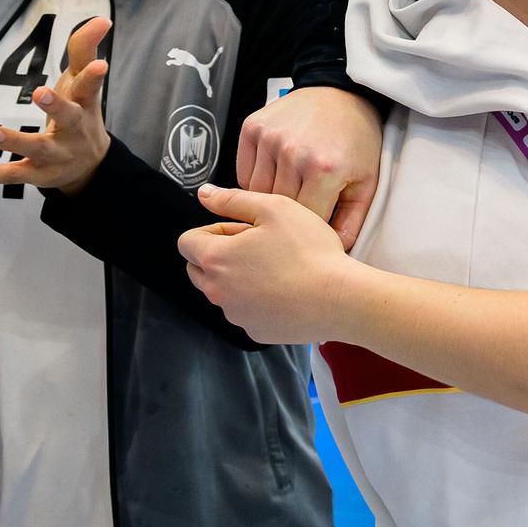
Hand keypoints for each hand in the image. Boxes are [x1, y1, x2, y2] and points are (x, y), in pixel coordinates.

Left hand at [0, 19, 111, 194]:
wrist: (91, 165)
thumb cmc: (80, 112)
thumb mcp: (82, 82)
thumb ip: (84, 49)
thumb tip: (102, 18)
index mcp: (85, 104)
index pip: (91, 87)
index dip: (94, 75)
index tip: (101, 64)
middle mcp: (74, 130)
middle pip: (68, 117)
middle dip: (55, 106)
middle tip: (40, 92)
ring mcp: (56, 154)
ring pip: (37, 148)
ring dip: (14, 141)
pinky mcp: (38, 173)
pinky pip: (13, 174)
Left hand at [179, 182, 360, 343]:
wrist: (340, 298)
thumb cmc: (311, 252)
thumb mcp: (275, 208)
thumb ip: (232, 199)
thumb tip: (205, 194)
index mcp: (216, 258)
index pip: (187, 242)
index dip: (213, 230)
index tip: (240, 230)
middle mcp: (218, 291)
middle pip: (200, 269)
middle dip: (221, 255)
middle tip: (258, 247)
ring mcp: (236, 315)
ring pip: (224, 291)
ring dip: (240, 278)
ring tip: (278, 268)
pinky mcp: (256, 332)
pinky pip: (247, 312)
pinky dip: (259, 301)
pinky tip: (286, 289)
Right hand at [238, 86, 381, 249]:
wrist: (339, 94)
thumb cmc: (355, 140)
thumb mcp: (366, 182)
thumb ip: (351, 222)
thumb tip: (335, 254)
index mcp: (324, 169)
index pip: (305, 221)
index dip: (310, 230)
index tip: (314, 231)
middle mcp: (293, 152)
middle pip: (277, 208)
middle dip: (288, 217)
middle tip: (295, 218)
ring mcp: (269, 138)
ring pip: (255, 193)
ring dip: (268, 201)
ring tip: (286, 197)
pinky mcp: (252, 128)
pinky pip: (243, 172)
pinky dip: (254, 182)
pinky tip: (274, 178)